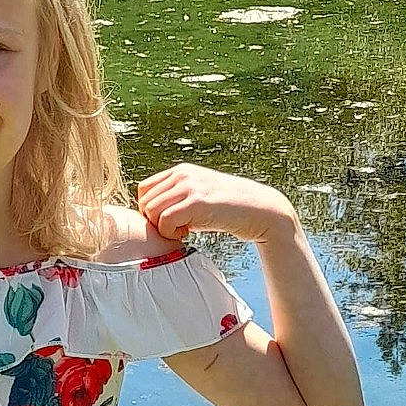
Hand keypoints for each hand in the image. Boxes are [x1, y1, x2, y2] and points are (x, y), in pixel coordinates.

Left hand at [137, 165, 298, 250]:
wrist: (261, 210)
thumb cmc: (230, 210)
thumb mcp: (200, 196)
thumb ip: (177, 199)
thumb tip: (149, 214)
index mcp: (181, 171)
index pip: (145, 189)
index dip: (151, 210)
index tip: (169, 221)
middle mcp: (183, 174)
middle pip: (145, 202)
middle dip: (156, 221)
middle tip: (177, 228)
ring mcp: (190, 186)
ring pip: (151, 212)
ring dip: (163, 228)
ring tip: (184, 230)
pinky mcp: (197, 202)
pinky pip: (164, 221)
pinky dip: (172, 233)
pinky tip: (189, 233)